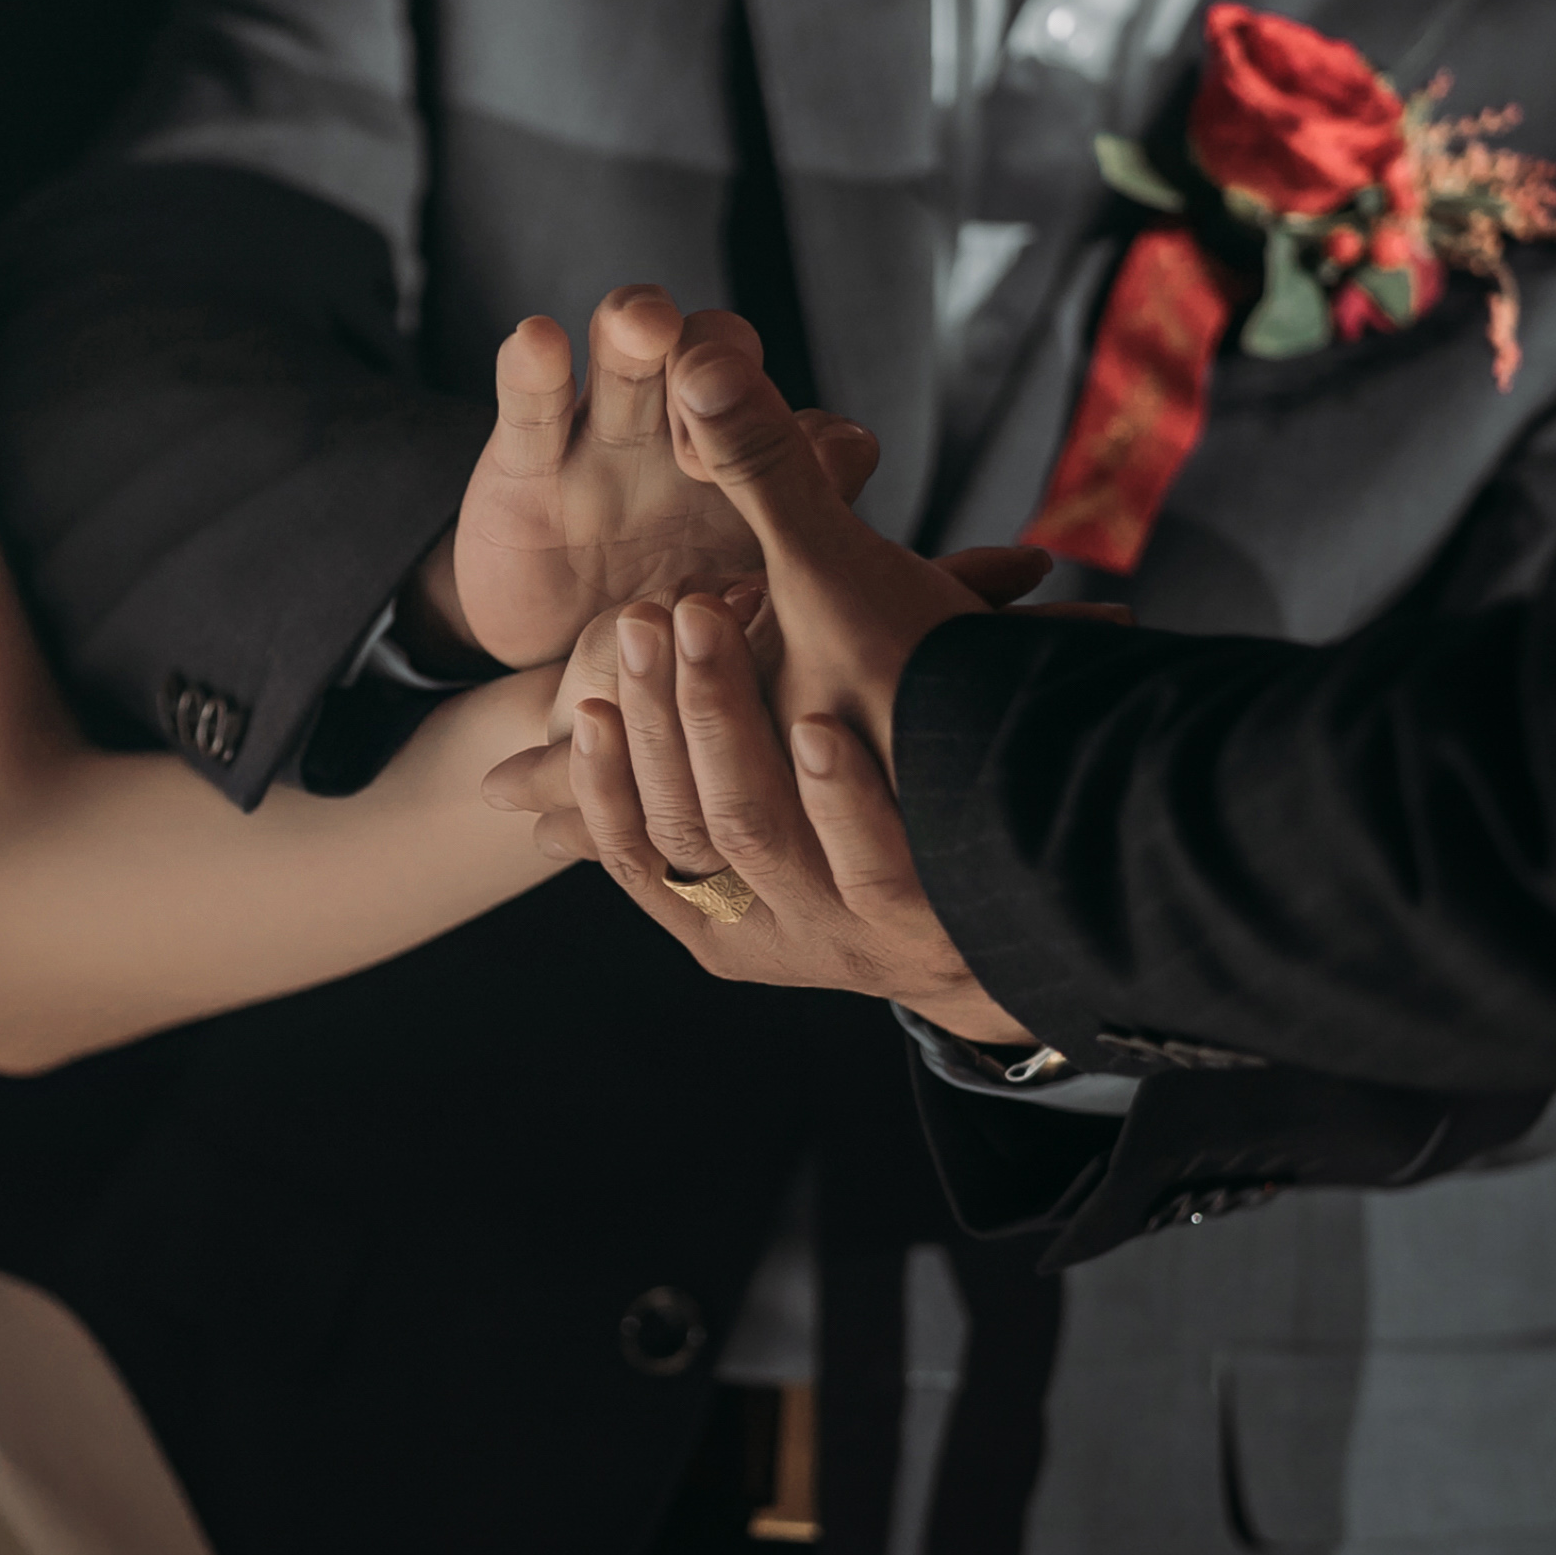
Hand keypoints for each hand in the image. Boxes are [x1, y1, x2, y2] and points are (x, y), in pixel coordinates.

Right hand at [419, 289, 877, 668]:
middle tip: (707, 420)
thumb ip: (763, 630)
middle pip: (727, 360)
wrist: (555, 675)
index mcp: (761, 500)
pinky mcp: (524, 464)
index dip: (812, 446)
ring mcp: (605, 445)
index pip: (817, 438)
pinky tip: (538, 338)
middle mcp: (691, 450)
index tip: (789, 490)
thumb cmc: (667, 659)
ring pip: (633, 356)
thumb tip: (788, 618)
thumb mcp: (724, 659)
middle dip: (727, 368)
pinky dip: (532, 368)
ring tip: (644, 326)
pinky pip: (530, 403)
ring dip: (641, 327)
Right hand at [493, 581, 1036, 1042]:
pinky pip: (866, 862)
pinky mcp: (922, 927)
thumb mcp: (773, 818)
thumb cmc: (888, 844)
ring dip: (724, 721)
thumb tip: (524, 784)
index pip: (631, 849)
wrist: (1031, 922)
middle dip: (659, 713)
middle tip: (649, 618)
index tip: (583, 697)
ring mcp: (846, 935)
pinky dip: (838, 792)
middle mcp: (772, 936)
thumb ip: (683, 777)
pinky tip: (824, 725)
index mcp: (721, 923)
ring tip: (709, 626)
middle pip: (682, 823)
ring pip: (753, 831)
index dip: (597, 778)